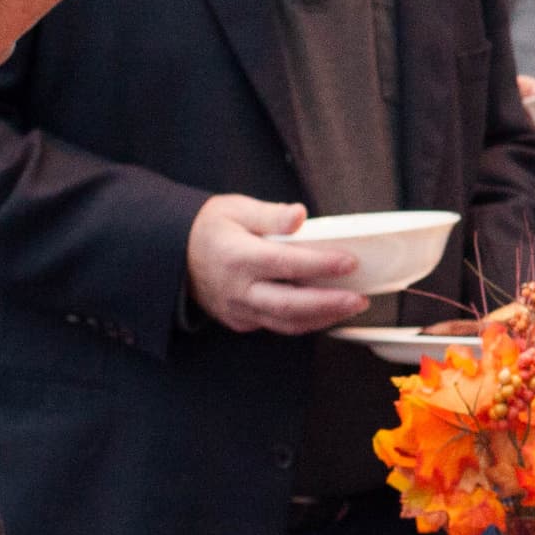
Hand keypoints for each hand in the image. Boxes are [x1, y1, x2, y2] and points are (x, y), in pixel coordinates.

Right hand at [185, 194, 368, 333]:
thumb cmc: (210, 227)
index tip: (349, 262)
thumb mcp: (236, 209)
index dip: (319, 265)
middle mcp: (237, 289)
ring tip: (352, 306)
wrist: (174, 254)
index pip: (285, 264)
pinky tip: (327, 312)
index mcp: (236, 257)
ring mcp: (237, 309)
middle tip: (360, 299)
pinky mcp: (240, 320)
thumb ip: (270, 214)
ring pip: (285, 323)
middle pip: (288, 304)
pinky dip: (304, 322)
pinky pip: (276, 326)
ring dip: (322, 318)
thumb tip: (299, 215)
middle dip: (329, 304)